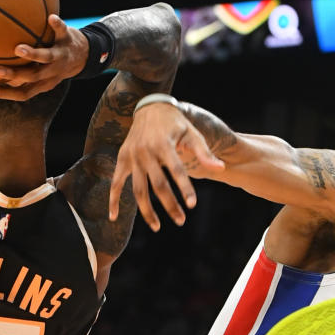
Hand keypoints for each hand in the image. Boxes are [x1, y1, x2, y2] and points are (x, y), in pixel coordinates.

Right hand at [0, 15, 86, 98]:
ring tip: (19, 49)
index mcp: (42, 82)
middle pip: (32, 77)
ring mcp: (60, 56)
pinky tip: (50, 17)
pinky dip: (57, 25)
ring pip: (47, 58)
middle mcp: (51, 71)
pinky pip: (62, 32)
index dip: (5, 93)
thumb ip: (20, 72)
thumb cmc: (53, 63)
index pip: (23, 93)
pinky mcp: (68, 40)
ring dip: (34, 55)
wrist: (85, 54)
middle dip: (14, 75)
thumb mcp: (39, 71)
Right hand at [108, 103, 224, 230]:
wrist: (149, 107)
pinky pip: (116, 182)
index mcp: (164, 144)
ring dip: (147, 210)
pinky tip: (113, 216)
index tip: (193, 205)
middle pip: (158, 185)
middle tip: (181, 221)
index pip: (177, 171)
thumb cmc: (175, 123)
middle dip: (170, 205)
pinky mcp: (123, 159)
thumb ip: (204, 153)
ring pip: (138, 189)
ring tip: (157, 226)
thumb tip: (221, 168)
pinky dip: (113, 199)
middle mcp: (146, 152)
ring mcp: (132, 156)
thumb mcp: (192, 134)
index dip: (185, 189)